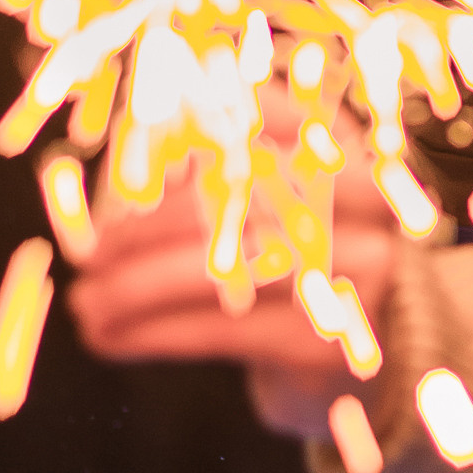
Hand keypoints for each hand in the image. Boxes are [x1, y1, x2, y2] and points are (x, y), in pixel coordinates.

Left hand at [68, 130, 397, 443]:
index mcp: (344, 146)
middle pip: (224, 201)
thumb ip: (223, 170)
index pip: (250, 123)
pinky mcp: (328, 338)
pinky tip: (110, 336)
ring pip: (214, 269)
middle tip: (86, 255)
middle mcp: (362, 200)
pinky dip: (153, 332)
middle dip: (140, 230)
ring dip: (133, 288)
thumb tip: (119, 172)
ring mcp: (353, 271)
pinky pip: (219, 328)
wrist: (387, 349)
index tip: (117, 176)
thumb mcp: (286, 197)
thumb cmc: (310, 257)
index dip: (175, 143)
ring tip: (85, 303)